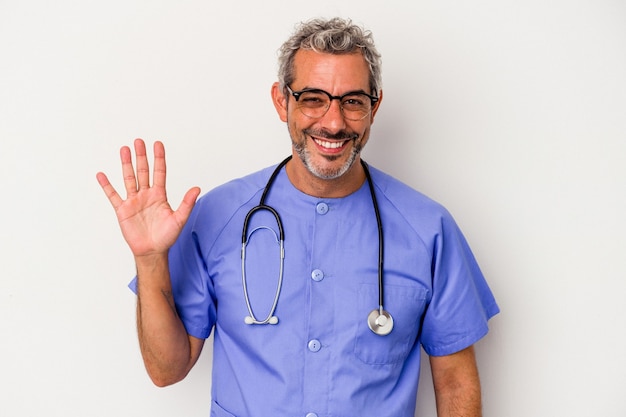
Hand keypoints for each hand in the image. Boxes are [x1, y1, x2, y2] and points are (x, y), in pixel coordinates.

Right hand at [96, 139, 200, 257]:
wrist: (152, 251)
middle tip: (139, 141)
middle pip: (143, 171)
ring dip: (126, 164)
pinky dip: (107, 185)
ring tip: (124, 149)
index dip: (159, 158)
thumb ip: (187, 203)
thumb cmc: (167, 237)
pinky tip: (102, 175)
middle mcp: (146, 195)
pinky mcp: (122, 210)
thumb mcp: (179, 219)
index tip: (157, 144)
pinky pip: (113, 195)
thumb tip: (197, 188)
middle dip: (141, 156)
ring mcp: (134, 201)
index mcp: (160, 195)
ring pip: (129, 178)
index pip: (159, 172)